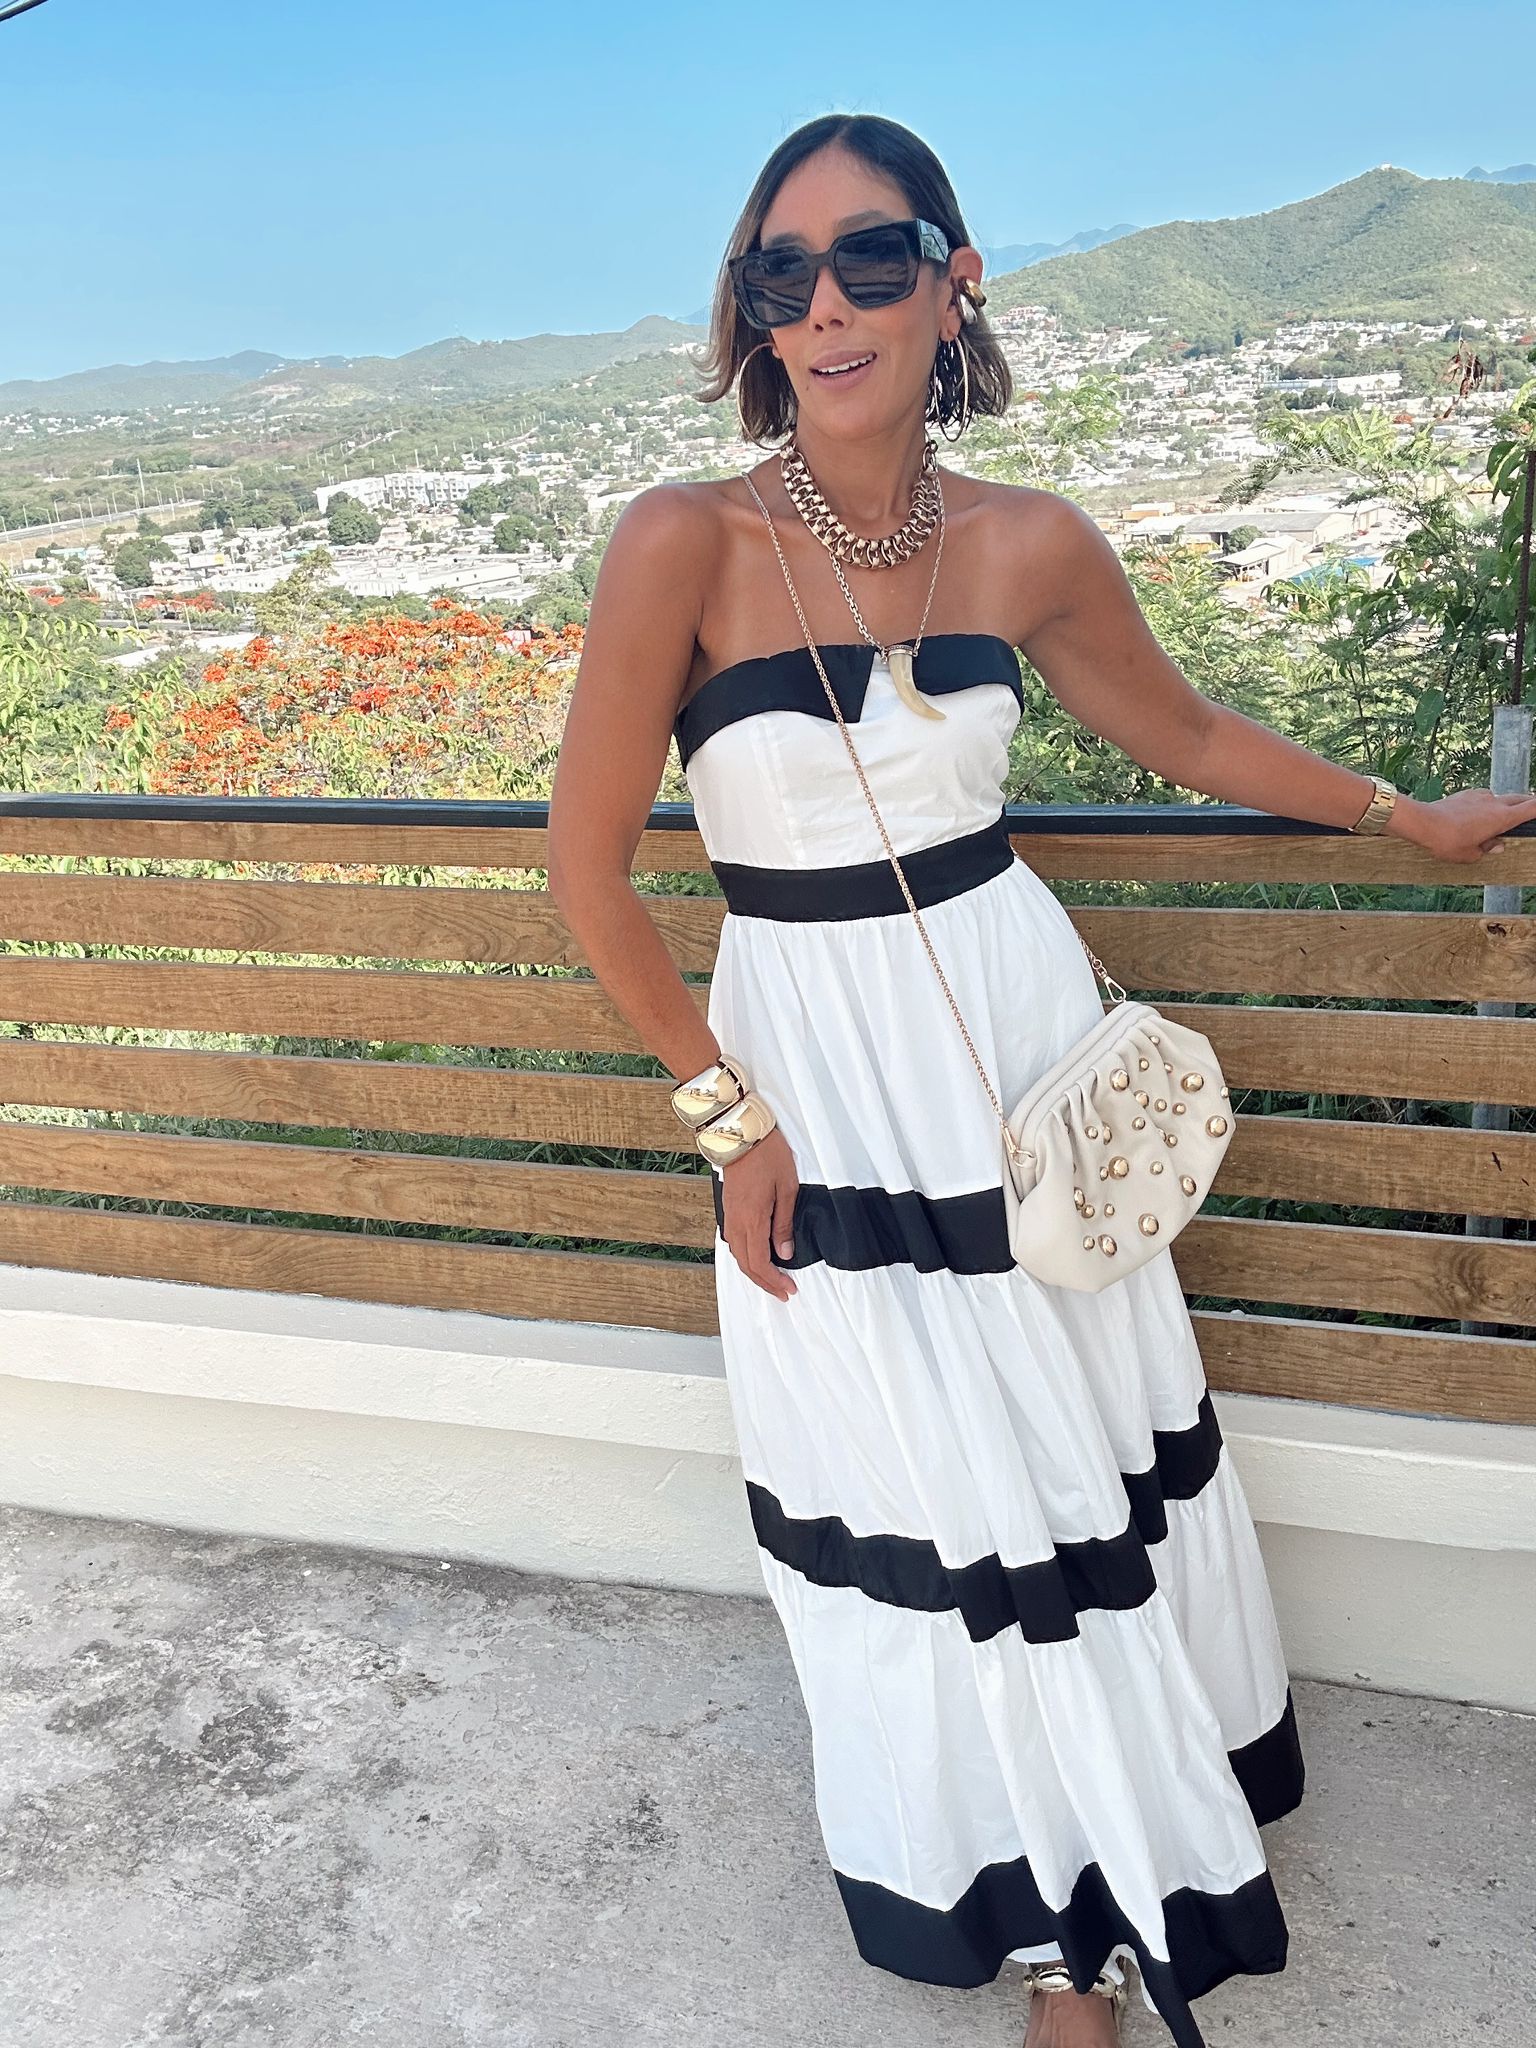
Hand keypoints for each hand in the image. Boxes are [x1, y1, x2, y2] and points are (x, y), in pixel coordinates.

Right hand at [718, 1125, 799, 1301]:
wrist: (741, 1132)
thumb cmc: (767, 1154)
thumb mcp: (786, 1188)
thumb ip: (783, 1224)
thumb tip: (785, 1253)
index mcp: (752, 1219)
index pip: (760, 1263)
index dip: (774, 1281)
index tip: (789, 1290)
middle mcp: (736, 1222)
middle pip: (746, 1264)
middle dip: (764, 1282)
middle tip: (783, 1292)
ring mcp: (730, 1215)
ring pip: (738, 1254)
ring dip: (754, 1271)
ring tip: (772, 1279)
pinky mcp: (729, 1208)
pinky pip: (734, 1241)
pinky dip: (746, 1256)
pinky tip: (757, 1256)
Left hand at [1393, 788, 1535, 863]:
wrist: (1422, 822)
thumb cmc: (1447, 841)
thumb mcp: (1470, 854)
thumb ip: (1487, 849)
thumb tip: (1497, 846)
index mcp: (1502, 818)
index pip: (1531, 808)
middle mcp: (1494, 802)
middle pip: (1520, 799)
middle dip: (1528, 803)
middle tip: (1531, 809)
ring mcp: (1480, 795)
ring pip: (1499, 798)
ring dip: (1503, 805)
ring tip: (1497, 819)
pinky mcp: (1466, 793)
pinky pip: (1482, 798)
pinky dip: (1484, 805)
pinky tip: (1474, 816)